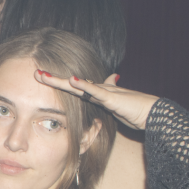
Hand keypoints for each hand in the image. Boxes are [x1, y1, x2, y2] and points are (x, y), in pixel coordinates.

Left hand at [36, 70, 158, 130]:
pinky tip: (72, 80)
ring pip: (78, 85)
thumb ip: (111, 92)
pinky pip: (96, 91)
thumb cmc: (135, 109)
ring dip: (60, 81)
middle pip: (71, 84)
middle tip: (35, 74)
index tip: (41, 79)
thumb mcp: (117, 102)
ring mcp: (105, 92)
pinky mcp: (113, 98)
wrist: (153, 114)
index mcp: (97, 93)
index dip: (57, 83)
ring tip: (44, 76)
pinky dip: (84, 86)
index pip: (73, 87)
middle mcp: (98, 90)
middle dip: (53, 80)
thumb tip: (112, 77)